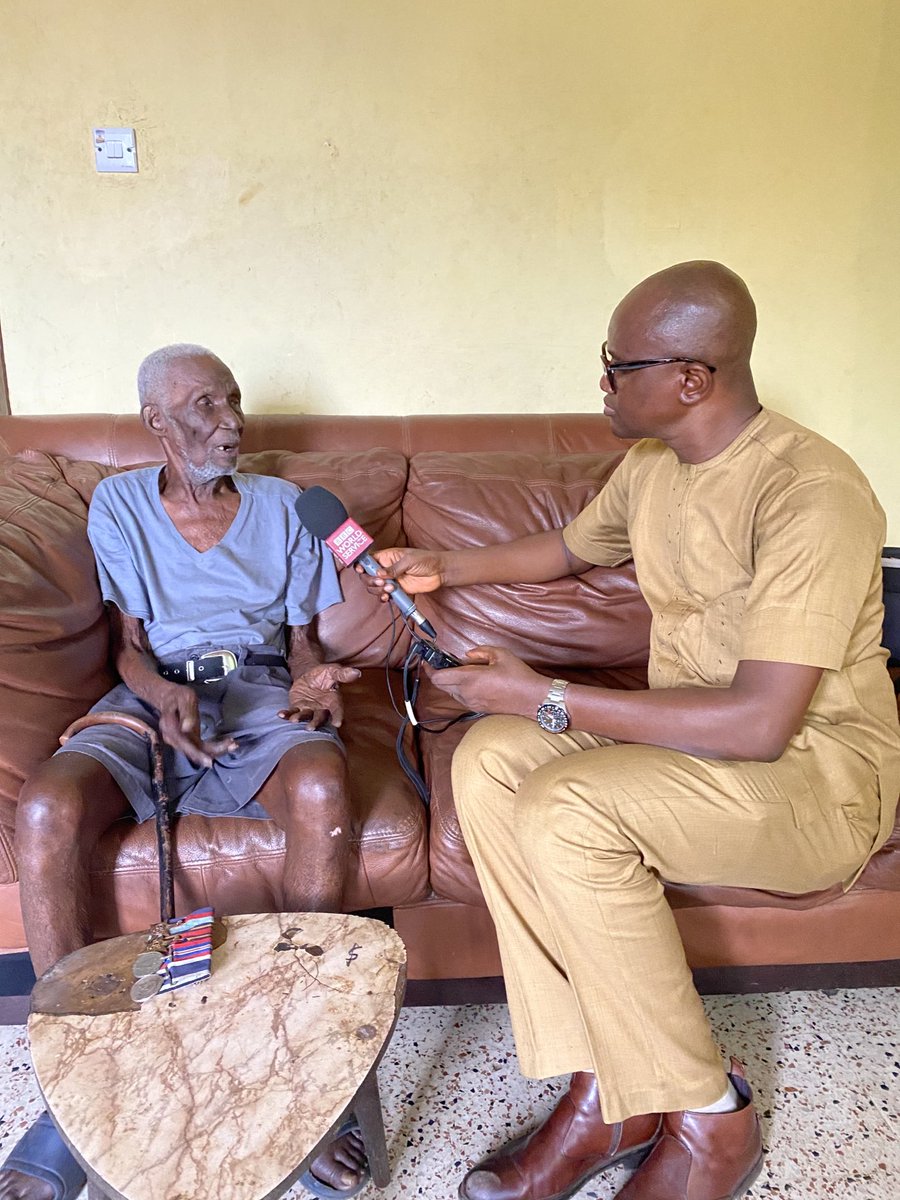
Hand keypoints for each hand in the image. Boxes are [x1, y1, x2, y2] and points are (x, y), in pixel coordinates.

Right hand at [157, 684, 237, 767]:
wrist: (168, 698)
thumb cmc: (177, 696)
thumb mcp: (184, 698)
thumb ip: (186, 713)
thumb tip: (186, 728)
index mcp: (170, 728)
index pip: (185, 745)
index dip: (198, 754)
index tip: (211, 761)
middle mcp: (173, 739)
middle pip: (193, 752)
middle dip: (214, 752)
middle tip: (233, 745)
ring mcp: (179, 742)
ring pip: (198, 752)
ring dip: (216, 751)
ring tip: (233, 745)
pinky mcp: (186, 741)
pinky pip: (199, 748)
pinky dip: (213, 748)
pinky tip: (226, 745)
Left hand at [278, 663, 360, 728]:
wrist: (310, 675)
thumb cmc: (324, 675)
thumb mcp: (333, 671)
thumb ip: (343, 674)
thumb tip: (357, 673)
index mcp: (333, 701)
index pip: (337, 710)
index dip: (338, 716)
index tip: (338, 723)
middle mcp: (321, 708)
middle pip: (320, 718)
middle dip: (315, 723)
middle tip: (311, 727)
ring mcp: (309, 709)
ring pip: (305, 716)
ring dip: (300, 719)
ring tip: (294, 720)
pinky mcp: (297, 708)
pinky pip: (292, 712)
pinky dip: (286, 715)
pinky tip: (281, 715)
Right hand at [356, 547, 444, 600]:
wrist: (439, 572)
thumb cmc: (426, 560)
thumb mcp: (409, 560)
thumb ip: (394, 568)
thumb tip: (379, 573)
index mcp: (387, 556)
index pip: (368, 560)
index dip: (361, 564)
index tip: (360, 569)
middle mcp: (386, 569)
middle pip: (367, 575)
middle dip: (370, 580)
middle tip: (381, 581)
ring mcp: (390, 580)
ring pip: (374, 587)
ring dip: (378, 589)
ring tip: (391, 588)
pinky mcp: (397, 590)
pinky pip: (384, 595)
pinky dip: (383, 597)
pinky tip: (387, 597)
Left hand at [426, 645, 546, 716]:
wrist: (532, 699)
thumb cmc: (518, 676)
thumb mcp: (501, 654)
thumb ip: (480, 651)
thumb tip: (468, 655)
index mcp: (470, 679)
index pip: (438, 677)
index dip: (429, 669)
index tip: (428, 661)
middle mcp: (467, 693)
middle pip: (441, 685)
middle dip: (439, 673)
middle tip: (445, 662)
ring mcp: (472, 703)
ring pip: (451, 692)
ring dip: (451, 682)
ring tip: (463, 671)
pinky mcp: (478, 708)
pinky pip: (461, 698)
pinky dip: (460, 689)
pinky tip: (472, 681)